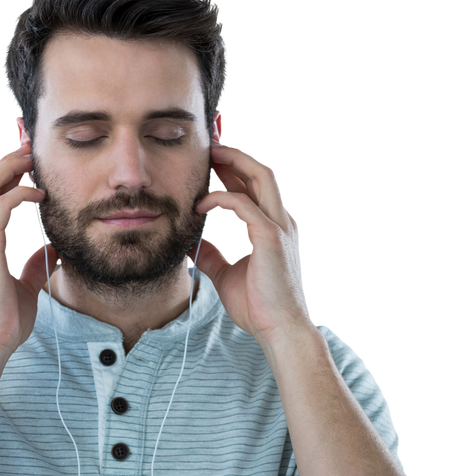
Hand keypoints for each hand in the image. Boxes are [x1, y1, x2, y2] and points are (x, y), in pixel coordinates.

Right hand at [0, 141, 57, 359]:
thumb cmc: (3, 323)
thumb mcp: (24, 288)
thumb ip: (33, 266)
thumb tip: (49, 251)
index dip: (4, 175)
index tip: (25, 162)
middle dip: (5, 160)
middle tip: (28, 145)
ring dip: (10, 167)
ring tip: (31, 157)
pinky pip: (1, 207)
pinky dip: (20, 194)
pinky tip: (38, 193)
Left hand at [191, 142, 313, 348]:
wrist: (280, 330)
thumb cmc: (259, 308)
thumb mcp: (227, 276)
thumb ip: (213, 257)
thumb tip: (193, 246)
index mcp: (274, 227)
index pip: (255, 186)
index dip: (234, 168)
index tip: (210, 159)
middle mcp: (282, 220)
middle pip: (261, 170)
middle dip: (234, 152)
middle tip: (207, 145)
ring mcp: (280, 226)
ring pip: (260, 174)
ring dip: (233, 160)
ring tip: (207, 156)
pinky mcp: (270, 237)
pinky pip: (242, 204)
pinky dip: (219, 198)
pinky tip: (200, 205)